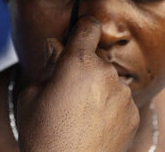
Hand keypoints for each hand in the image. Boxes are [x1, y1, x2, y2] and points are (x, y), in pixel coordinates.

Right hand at [15, 17, 139, 151]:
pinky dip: (109, 108)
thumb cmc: (43, 137)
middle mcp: (106, 73)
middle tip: (66, 93)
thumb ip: (48, 65)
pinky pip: (120, 101)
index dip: (82, 29)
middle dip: (83, 69)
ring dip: (98, 89)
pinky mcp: (134, 114)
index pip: (88, 27)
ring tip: (79, 116)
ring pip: (109, 81)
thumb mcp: (31, 96)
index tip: (79, 34)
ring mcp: (123, 94)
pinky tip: (93, 126)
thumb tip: (56, 46)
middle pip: (96, 59)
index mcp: (78, 63)